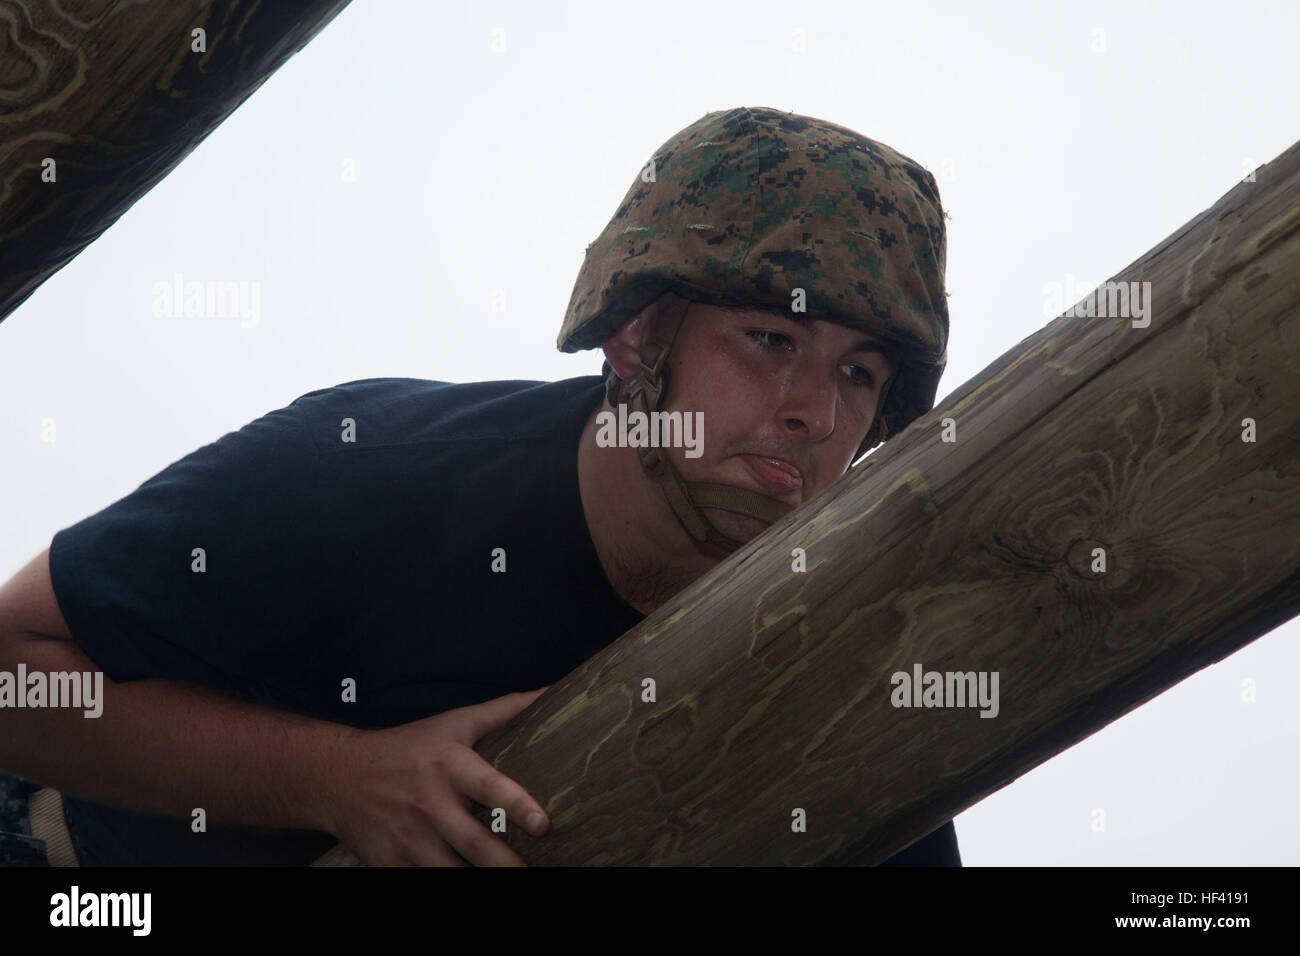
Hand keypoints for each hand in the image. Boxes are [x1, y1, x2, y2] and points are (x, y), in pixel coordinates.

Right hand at [320, 687, 550, 865]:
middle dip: (506, 863)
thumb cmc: (407, 748)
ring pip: (451, 872)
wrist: (337, 776)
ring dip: (478, 878)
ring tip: (512, 880)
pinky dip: (444, 883)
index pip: (487, 786)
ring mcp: (408, 839)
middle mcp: (429, 804)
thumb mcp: (453, 723)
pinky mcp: (389, 864)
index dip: (516, 804)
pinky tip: (467, 880)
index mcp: (449, 766)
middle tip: (535, 871)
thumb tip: (548, 691)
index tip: (542, 823)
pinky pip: (424, 882)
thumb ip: (503, 710)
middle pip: (474, 843)